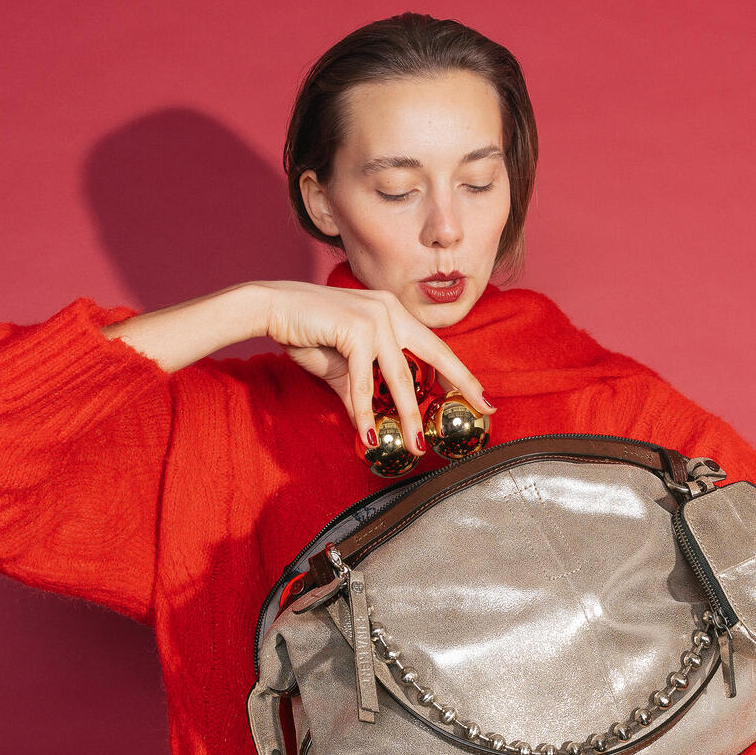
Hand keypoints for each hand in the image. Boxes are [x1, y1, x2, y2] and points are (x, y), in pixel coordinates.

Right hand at [252, 280, 494, 455]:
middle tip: (484, 407)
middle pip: (435, 354)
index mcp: (394, 314)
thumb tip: (373, 424)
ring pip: (400, 376)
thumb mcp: (343, 368)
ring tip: (415, 445)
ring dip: (407, 416)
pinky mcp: (356, 328)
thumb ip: (364, 391)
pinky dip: (366, 412)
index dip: (458, 372)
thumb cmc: (306, 332)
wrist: (271, 309)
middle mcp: (391, 311)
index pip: (434, 347)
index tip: (480, 393)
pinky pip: (365, 381)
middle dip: (461, 384)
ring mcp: (376, 316)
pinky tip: (369, 435)